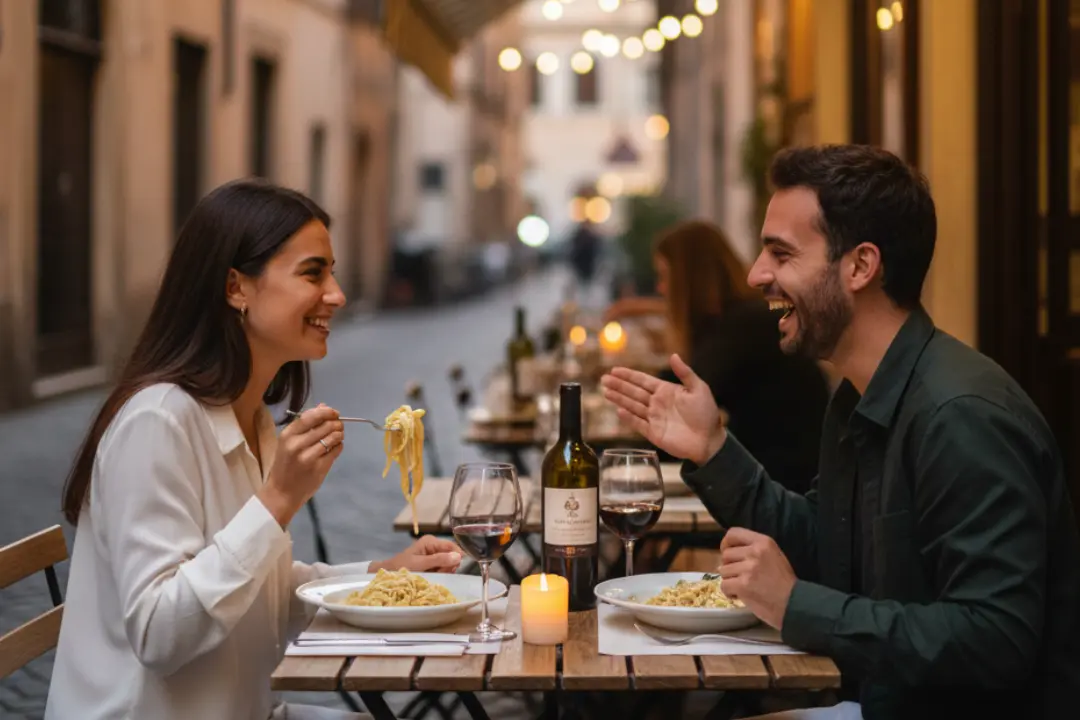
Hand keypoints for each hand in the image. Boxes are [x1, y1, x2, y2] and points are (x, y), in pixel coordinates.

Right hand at [259, 404, 342, 526]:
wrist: (281, 492)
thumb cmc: (285, 465)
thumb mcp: (289, 442)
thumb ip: (306, 424)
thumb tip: (324, 406)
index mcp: (287, 435)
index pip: (311, 416)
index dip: (326, 412)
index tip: (334, 413)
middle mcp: (297, 444)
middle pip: (326, 425)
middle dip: (336, 423)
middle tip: (338, 426)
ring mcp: (309, 457)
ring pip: (333, 437)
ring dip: (339, 434)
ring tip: (337, 436)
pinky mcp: (319, 468)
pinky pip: (336, 450)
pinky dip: (339, 446)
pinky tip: (335, 447)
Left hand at [370, 535, 462, 573]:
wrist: (388, 575)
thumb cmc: (401, 567)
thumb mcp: (420, 564)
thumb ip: (439, 560)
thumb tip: (458, 556)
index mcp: (431, 541)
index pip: (452, 546)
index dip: (456, 557)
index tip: (453, 568)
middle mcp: (434, 546)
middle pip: (452, 555)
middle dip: (448, 566)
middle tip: (437, 573)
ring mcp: (434, 556)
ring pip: (449, 564)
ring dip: (444, 571)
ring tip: (432, 575)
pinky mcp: (433, 564)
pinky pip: (443, 569)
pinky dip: (440, 574)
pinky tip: (433, 577)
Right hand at [600, 354, 725, 464]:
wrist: (709, 441)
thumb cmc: (707, 414)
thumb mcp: (698, 389)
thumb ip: (685, 373)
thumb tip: (674, 355)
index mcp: (666, 391)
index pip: (643, 381)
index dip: (629, 375)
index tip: (615, 370)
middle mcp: (657, 403)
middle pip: (633, 392)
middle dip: (619, 385)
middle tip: (604, 378)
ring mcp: (654, 418)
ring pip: (632, 406)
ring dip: (619, 399)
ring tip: (605, 391)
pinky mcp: (654, 433)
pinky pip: (638, 423)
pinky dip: (628, 418)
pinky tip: (618, 411)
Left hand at [717, 528, 796, 629]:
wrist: (793, 602)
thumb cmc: (783, 581)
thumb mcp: (773, 555)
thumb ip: (754, 548)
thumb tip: (729, 551)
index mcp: (763, 542)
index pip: (733, 533)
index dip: (726, 544)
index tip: (728, 553)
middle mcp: (755, 552)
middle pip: (726, 555)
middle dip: (729, 566)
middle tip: (740, 576)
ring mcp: (748, 568)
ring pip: (723, 570)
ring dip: (730, 580)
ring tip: (743, 587)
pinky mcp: (743, 585)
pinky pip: (724, 585)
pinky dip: (728, 592)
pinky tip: (739, 595)